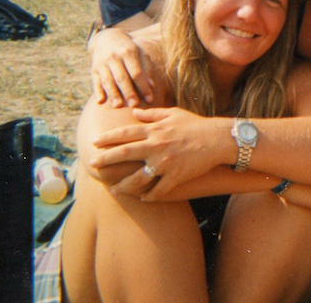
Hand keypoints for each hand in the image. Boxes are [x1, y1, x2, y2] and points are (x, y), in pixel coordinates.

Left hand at [90, 108, 228, 198]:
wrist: (218, 139)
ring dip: (123, 185)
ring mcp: (166, 163)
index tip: (94, 143)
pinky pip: (159, 190)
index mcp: (155, 130)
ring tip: (113, 190)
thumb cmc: (196, 124)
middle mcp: (157, 146)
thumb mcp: (173, 113)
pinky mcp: (176, 176)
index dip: (108, 138)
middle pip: (125, 153)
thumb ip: (152, 114)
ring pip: (138, 177)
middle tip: (92, 164)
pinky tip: (143, 199)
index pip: (125, 134)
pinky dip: (150, 196)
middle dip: (106, 159)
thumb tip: (135, 111)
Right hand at [91, 29, 153, 105]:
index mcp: (129, 52)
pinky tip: (100, 101)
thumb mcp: (140, 53)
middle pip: (122, 77)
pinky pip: (95, 81)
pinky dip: (97, 91)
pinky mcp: (94, 69)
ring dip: (113, 94)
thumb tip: (152, 86)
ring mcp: (102, 63)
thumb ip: (147, 69)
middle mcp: (114, 57)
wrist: (106, 38)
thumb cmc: (129, 49)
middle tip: (134, 105)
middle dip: (128, 92)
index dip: (143, 86)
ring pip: (108, 80)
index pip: (137, 72)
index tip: (150, 99)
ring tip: (118, 106)